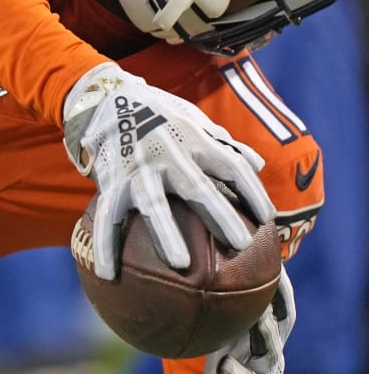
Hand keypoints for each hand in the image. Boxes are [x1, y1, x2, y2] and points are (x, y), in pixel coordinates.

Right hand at [63, 62, 273, 278]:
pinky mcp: (111, 180)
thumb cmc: (160, 115)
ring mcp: (137, 168)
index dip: (250, 190)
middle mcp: (168, 153)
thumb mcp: (193, 119)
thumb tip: (257, 165)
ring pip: (151, 203)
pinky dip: (106, 245)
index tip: (266, 218)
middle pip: (197, 187)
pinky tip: (109, 275)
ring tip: (179, 264)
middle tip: (241, 244)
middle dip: (218, 215)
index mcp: (194, 139)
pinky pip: (106, 216)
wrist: (107, 99)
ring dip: (165, 233)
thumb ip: (223, 143)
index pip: (231, 165)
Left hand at [173, 268, 294, 373]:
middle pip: (271, 350)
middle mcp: (264, 369)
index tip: (274, 273)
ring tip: (223, 365)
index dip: (282, 297)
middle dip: (266, 334)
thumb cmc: (226, 357)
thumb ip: (218, 293)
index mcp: (265, 344)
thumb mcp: (227, 326)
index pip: (283, 318)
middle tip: (256, 318)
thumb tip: (197, 242)